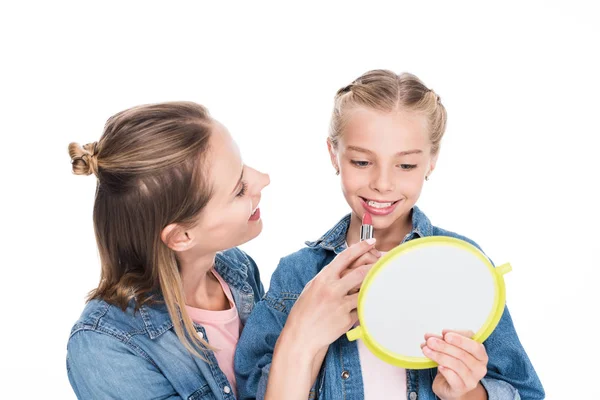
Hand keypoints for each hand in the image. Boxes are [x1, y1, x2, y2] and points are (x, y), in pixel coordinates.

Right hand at [282, 238, 376, 354]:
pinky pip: (361, 308)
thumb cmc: (305, 310)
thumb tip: (345, 264)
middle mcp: (332, 290)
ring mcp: (340, 305)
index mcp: (323, 279)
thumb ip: (328, 276)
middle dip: (374, 265)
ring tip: (379, 282)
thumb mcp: (312, 287)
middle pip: (360, 272)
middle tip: (383, 261)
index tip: (371, 242)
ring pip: (364, 291)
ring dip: (372, 286)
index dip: (360, 247)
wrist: (302, 335)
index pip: (344, 257)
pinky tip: (366, 306)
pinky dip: (364, 305)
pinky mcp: (347, 320)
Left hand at [421, 330, 488, 399]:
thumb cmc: (452, 364)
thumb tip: (429, 336)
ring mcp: (472, 380)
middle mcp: (480, 368)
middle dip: (444, 346)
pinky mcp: (461, 389)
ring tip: (426, 350)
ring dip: (439, 356)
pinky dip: (445, 371)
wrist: (449, 385)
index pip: (474, 345)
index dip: (459, 338)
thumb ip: (442, 340)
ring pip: (457, 365)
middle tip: (430, 341)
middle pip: (463, 354)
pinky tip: (439, 366)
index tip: (444, 332)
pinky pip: (453, 378)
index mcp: (480, 355)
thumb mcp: (449, 348)